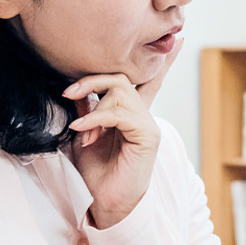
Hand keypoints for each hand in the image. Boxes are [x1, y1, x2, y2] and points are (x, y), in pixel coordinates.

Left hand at [62, 43, 179, 228]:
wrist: (106, 204)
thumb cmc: (97, 174)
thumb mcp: (85, 134)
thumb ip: (86, 109)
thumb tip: (77, 89)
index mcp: (132, 115)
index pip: (149, 81)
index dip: (163, 61)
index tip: (177, 40)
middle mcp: (144, 115)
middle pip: (121, 78)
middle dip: (92, 80)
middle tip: (68, 92)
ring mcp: (148, 124)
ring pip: (119, 91)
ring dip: (92, 106)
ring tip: (80, 130)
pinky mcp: (147, 135)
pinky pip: (119, 112)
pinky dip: (96, 118)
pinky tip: (83, 130)